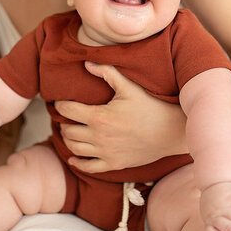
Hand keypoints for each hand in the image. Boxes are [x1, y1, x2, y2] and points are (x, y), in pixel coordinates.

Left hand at [55, 61, 186, 172]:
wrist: (170, 132)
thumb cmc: (151, 107)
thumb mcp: (129, 87)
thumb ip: (107, 73)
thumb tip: (87, 63)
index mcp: (99, 117)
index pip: (67, 110)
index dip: (60, 104)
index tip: (60, 101)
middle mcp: (99, 137)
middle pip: (67, 131)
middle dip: (64, 122)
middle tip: (66, 117)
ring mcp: (105, 153)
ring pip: (74, 148)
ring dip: (68, 139)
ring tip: (70, 132)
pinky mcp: (114, 164)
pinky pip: (88, 167)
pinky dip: (77, 162)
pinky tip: (74, 158)